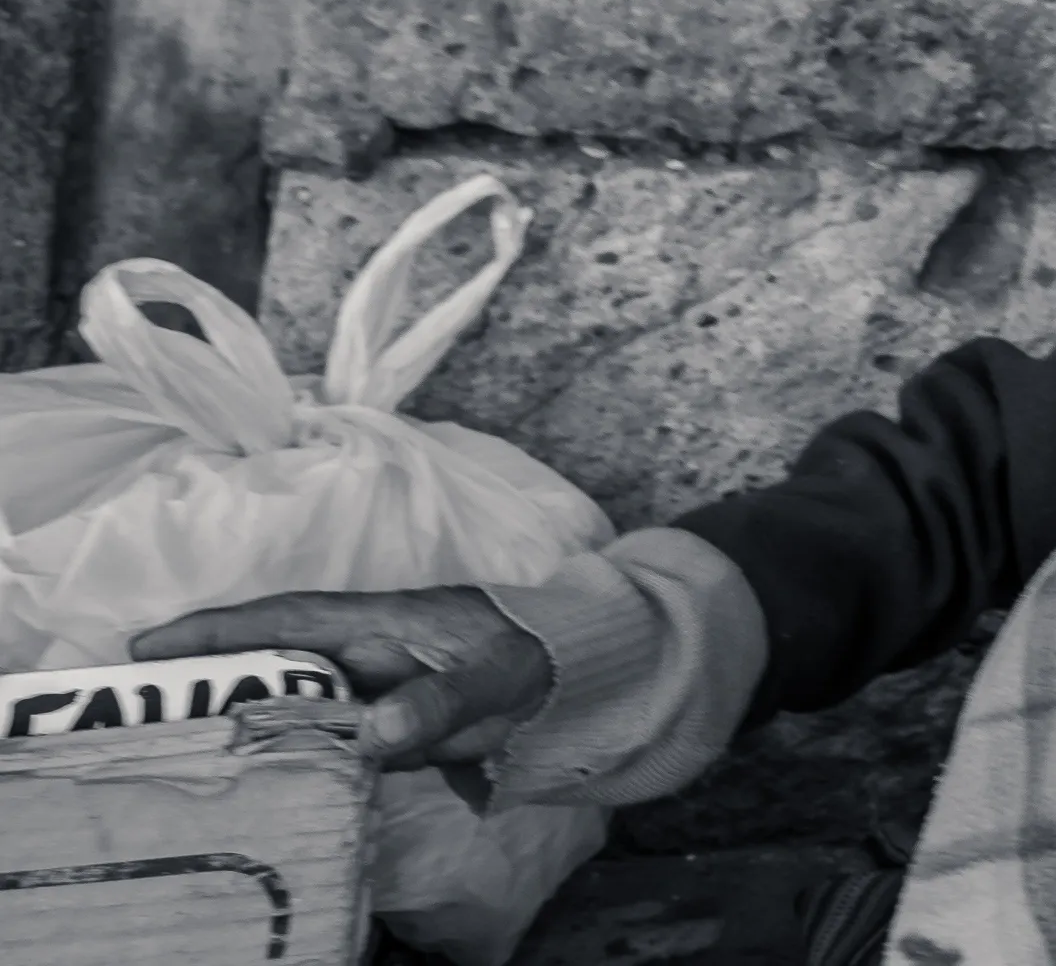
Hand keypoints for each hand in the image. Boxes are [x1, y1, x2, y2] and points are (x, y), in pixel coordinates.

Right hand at [132, 586, 553, 770]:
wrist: (571, 676)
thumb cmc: (531, 657)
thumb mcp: (494, 678)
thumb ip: (438, 701)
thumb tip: (372, 733)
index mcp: (380, 622)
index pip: (286, 619)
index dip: (219, 629)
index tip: (153, 644)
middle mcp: (362, 651)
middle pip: (268, 662)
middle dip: (204, 680)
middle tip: (135, 713)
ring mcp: (367, 688)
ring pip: (286, 703)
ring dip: (236, 723)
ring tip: (168, 753)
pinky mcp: (379, 726)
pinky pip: (318, 739)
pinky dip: (284, 757)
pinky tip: (248, 785)